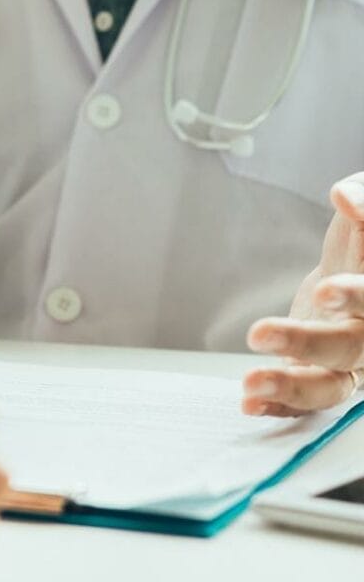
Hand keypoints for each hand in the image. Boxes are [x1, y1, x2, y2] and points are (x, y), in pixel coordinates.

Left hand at [245, 172, 363, 415]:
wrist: (351, 279)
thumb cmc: (362, 243)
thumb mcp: (363, 213)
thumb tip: (344, 195)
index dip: (358, 296)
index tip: (326, 292)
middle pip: (352, 346)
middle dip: (307, 342)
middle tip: (260, 333)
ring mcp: (352, 365)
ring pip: (331, 385)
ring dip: (290, 386)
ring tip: (250, 382)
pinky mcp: (321, 378)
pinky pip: (306, 402)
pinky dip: (279, 406)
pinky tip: (248, 403)